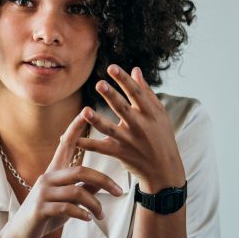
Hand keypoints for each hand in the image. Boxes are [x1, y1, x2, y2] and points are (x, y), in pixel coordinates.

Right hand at [0, 113, 122, 237]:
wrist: (20, 233)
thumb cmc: (45, 215)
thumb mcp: (66, 201)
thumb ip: (82, 189)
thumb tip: (102, 183)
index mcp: (54, 172)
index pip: (65, 144)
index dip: (76, 127)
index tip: (87, 111)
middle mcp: (47, 178)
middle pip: (81, 171)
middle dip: (104, 181)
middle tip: (119, 192)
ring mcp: (43, 193)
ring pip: (77, 192)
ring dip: (95, 205)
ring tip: (101, 215)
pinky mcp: (40, 209)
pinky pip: (67, 208)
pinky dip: (82, 213)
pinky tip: (88, 219)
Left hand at [78, 65, 185, 191]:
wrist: (164, 169)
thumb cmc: (162, 137)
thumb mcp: (160, 113)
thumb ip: (146, 91)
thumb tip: (135, 70)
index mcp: (150, 113)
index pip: (136, 93)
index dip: (124, 80)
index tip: (112, 68)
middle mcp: (139, 126)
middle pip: (123, 109)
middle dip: (111, 96)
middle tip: (99, 84)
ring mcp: (129, 141)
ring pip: (110, 129)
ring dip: (96, 120)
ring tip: (85, 110)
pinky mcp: (120, 153)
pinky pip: (101, 148)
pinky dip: (87, 144)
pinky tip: (74, 139)